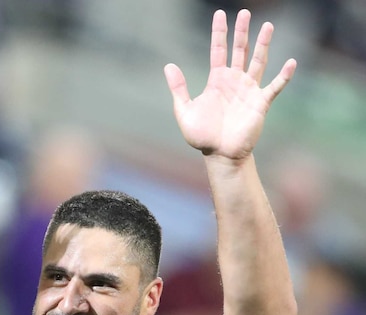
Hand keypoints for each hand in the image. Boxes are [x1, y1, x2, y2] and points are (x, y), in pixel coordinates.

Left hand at [164, 9, 295, 160]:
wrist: (220, 155)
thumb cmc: (202, 136)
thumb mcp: (184, 110)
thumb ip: (179, 88)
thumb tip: (169, 65)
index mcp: (216, 80)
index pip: (218, 50)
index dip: (219, 33)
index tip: (220, 14)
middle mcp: (234, 81)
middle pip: (239, 50)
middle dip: (242, 32)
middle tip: (245, 12)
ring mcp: (249, 90)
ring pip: (258, 62)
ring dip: (263, 45)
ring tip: (268, 26)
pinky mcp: (260, 103)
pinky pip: (274, 86)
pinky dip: (283, 75)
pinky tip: (291, 62)